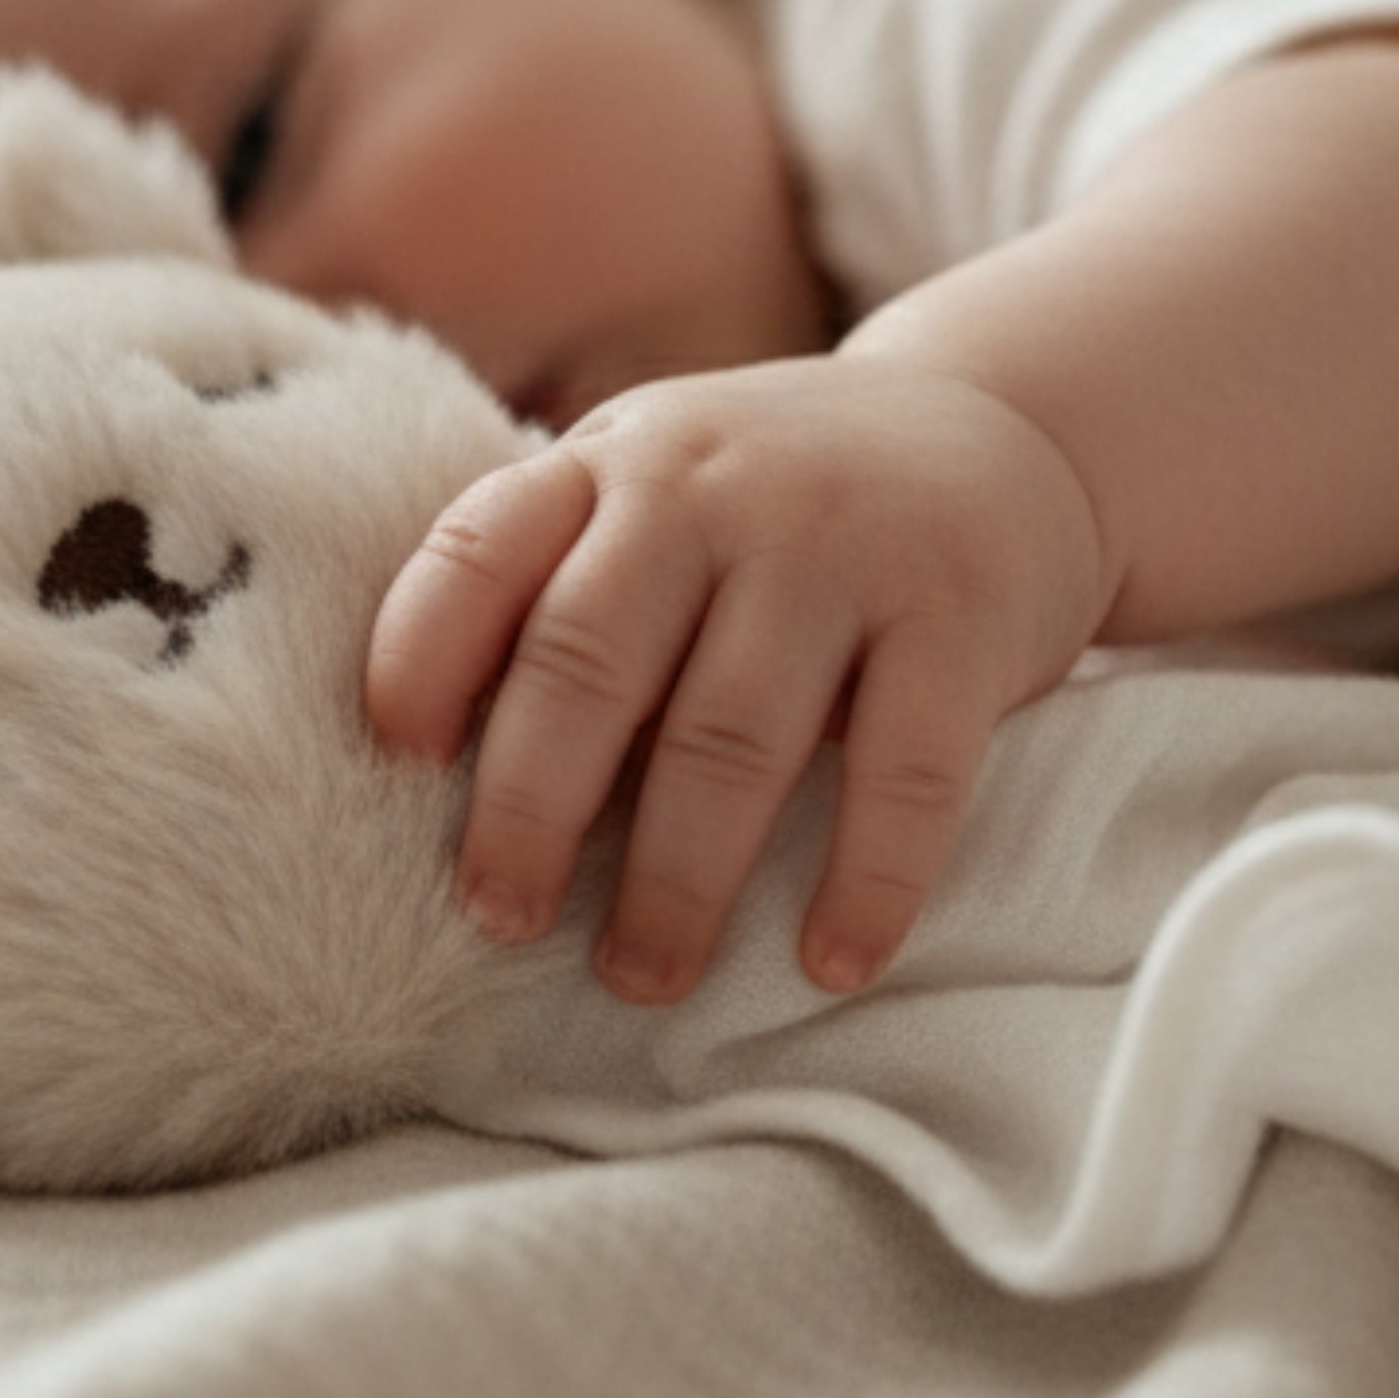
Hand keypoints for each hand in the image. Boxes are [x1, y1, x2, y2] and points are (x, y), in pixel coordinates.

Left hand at [366, 354, 1108, 1003]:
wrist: (999, 422)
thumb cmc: (777, 504)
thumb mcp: (653, 493)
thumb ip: (560, 588)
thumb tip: (446, 776)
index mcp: (612, 466)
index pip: (483, 546)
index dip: (422, 655)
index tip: (399, 764)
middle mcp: (711, 491)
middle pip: (591, 659)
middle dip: (531, 807)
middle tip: (503, 921)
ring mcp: (840, 548)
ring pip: (732, 733)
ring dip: (678, 877)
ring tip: (642, 975)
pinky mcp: (957, 615)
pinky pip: (905, 770)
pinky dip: (866, 879)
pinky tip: (829, 962)